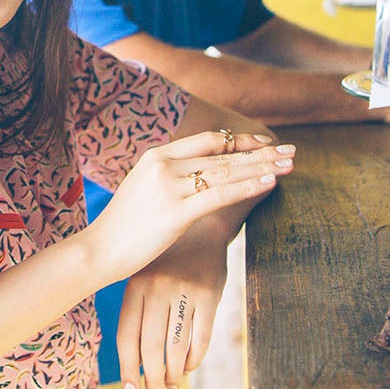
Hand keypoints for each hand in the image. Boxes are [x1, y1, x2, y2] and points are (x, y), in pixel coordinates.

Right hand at [86, 131, 292, 290]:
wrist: (98, 249)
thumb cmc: (122, 226)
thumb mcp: (143, 189)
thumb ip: (169, 177)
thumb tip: (197, 177)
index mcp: (156, 155)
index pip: (208, 140)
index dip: (240, 140)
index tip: (264, 142)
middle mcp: (164, 164)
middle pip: (223, 153)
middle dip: (261, 151)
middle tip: (291, 150)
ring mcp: (169, 186)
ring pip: (226, 171)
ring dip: (262, 167)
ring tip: (289, 165)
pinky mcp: (176, 211)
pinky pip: (220, 195)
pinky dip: (247, 187)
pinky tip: (269, 183)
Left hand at [115, 230, 226, 388]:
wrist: (201, 226)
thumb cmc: (166, 260)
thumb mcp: (144, 276)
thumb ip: (137, 313)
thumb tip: (135, 364)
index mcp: (135, 285)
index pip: (127, 337)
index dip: (127, 369)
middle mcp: (157, 289)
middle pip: (151, 348)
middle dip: (152, 380)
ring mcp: (184, 291)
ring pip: (176, 348)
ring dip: (173, 375)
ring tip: (171, 386)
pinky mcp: (210, 295)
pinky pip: (201, 340)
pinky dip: (194, 360)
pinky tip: (188, 367)